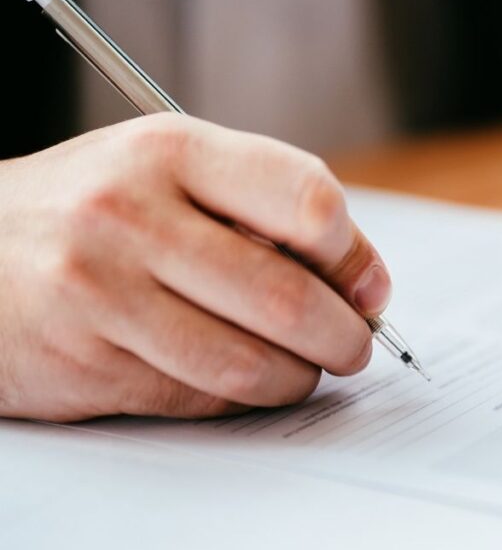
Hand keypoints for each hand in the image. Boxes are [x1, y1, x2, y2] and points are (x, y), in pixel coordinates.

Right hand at [0, 114, 390, 421]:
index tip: (368, 286)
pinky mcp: (86, 363)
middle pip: (287, 297)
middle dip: (344, 336)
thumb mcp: (170, 170)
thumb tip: (362, 279)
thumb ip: (263, 206)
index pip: (307, 199)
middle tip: (353, 346)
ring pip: (250, 363)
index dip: (354, 255)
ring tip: (304, 368)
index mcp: (171, 151)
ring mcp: (102, 294)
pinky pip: (202, 398)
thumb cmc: (92, 209)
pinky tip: (247, 381)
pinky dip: (244, 398)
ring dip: (299, 377)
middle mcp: (131, 216)